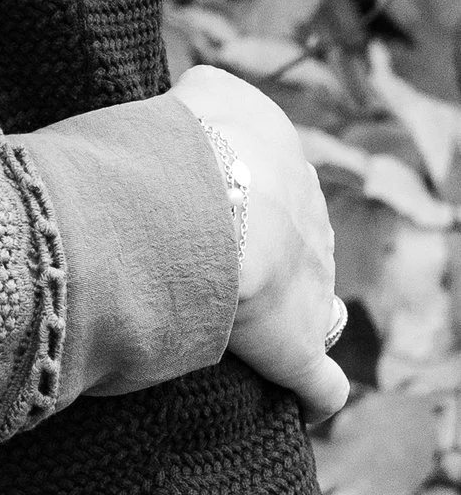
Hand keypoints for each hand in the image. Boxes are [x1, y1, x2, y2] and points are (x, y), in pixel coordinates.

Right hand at [175, 62, 350, 427]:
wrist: (195, 204)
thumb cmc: (174, 149)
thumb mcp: (196, 97)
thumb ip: (200, 98)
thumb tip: (191, 91)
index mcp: (279, 146)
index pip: (264, 166)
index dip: (231, 190)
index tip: (192, 206)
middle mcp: (307, 208)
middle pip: (292, 231)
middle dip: (262, 250)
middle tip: (204, 263)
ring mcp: (312, 279)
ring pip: (311, 297)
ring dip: (284, 313)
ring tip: (241, 332)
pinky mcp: (301, 345)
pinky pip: (321, 383)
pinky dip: (313, 393)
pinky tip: (300, 403)